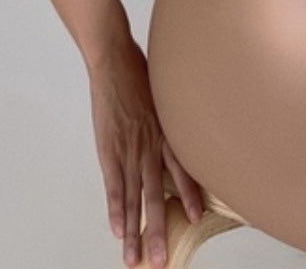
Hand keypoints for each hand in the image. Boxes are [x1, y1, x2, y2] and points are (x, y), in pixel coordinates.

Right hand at [89, 39, 204, 266]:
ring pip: (132, 198)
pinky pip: (113, 185)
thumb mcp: (167, 92)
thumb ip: (174, 113)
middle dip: (159, 230)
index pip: (182, 169)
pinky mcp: (108, 147)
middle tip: (162, 261)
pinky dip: (114, 209)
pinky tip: (118, 231)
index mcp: (167, 131)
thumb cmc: (141, 71)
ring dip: (135, 231)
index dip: (189, 193)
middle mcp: (150, 144)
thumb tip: (188, 121)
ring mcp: (128, 148)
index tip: (197, 217)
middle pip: (156, 195)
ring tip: (135, 259)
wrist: (115, 58)